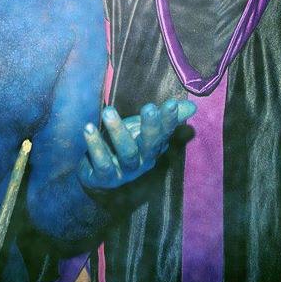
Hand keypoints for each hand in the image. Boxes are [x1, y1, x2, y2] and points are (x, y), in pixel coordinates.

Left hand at [78, 99, 195, 190]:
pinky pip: (102, 163)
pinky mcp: (104, 177)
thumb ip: (165, 117)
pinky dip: (95, 146)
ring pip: (126, 153)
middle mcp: (143, 160)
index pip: (166, 132)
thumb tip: (192, 106)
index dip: (169, 120)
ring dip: (118, 131)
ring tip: (108, 111)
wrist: (99, 175)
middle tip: (149, 107)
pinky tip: (88, 129)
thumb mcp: (143, 128)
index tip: (171, 104)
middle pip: (151, 144)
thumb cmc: (126, 144)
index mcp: (153, 147)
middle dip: (151, 127)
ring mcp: (124, 171)